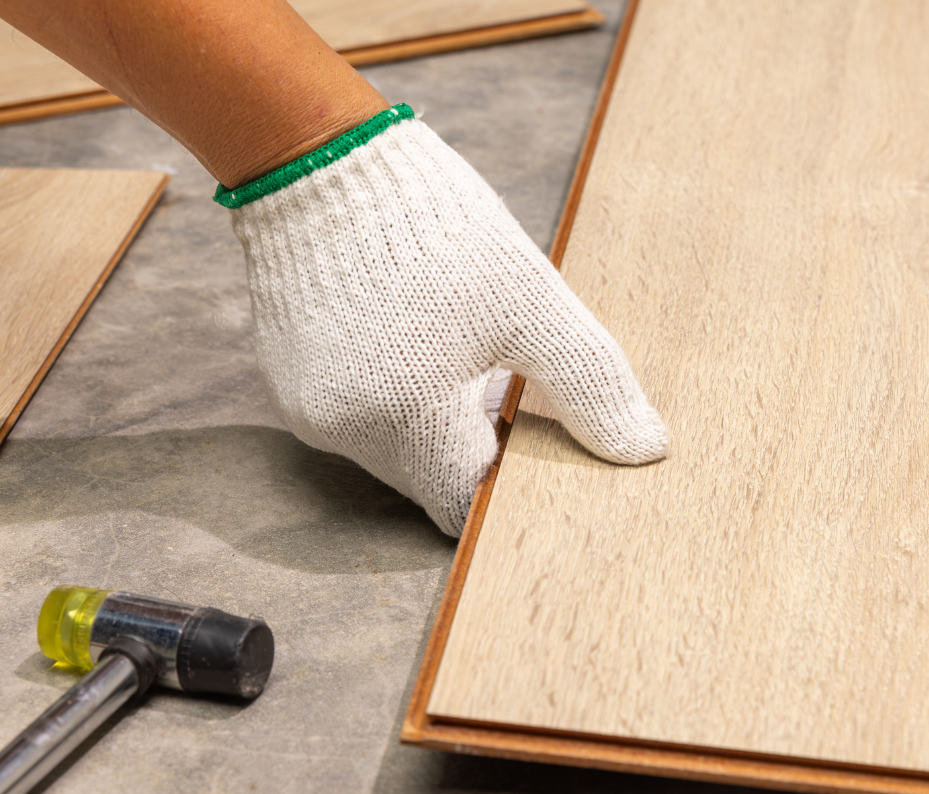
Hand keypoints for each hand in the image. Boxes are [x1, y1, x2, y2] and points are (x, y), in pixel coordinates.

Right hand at [224, 106, 668, 535]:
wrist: (319, 157)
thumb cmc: (433, 226)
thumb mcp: (530, 301)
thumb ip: (588, 381)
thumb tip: (644, 448)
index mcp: (406, 423)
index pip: (466, 502)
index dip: (508, 478)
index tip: (536, 439)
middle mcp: (342, 431)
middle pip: (427, 475)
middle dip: (472, 442)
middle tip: (506, 381)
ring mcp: (304, 407)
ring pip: (390, 444)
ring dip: (432, 416)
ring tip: (460, 350)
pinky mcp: (284, 377)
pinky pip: (352, 409)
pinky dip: (389, 390)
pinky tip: (413, 336)